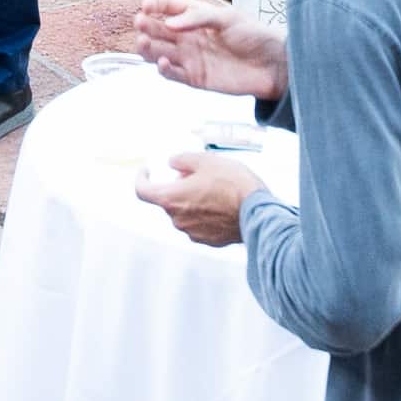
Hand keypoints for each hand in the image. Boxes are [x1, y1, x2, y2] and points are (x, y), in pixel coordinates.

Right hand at [123, 0, 285, 102]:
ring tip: (144, 43)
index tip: (146, 5)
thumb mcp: (227, 18)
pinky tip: (162, 62)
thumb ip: (197, 18)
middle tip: (140, 23)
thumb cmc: (253, 35)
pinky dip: (163, 69)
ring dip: (148, 47)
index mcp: (194, 15)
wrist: (273, 65)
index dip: (154, 4)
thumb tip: (169, 23)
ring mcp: (189, 57)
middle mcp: (187, 36)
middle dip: (146, 25)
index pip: (166, 6)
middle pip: (157, 29)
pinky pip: (172, 74)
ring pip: (158, 52)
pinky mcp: (194, 78)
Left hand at [140, 150, 264, 247]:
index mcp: (171, 199)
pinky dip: (205, 214)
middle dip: (176, 187)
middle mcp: (178, 220)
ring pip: (184, 213)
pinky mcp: (209, 240)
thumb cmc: (232, 184)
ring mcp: (193, 233)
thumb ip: (182, 160)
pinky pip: (199, 224)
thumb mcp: (206, 161)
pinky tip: (222, 204)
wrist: (259, 212)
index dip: (141, 179)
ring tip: (215, 188)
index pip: (142, 192)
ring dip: (192, 201)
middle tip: (195, 174)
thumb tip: (172, 163)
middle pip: (168, 200)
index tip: (147, 170)